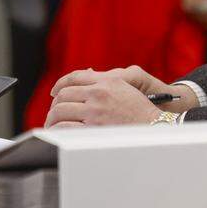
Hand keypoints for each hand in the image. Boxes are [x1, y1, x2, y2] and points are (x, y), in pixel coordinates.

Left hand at [45, 66, 197, 126]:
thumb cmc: (141, 110)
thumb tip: (87, 73)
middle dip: (55, 105)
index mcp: (108, 81)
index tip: (55, 92)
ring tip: (53, 125)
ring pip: (60, 110)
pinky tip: (58, 134)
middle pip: (64, 95)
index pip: (75, 77)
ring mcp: (95, 111)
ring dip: (53, 119)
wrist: (153, 126)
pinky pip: (64, 127)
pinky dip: (57, 131)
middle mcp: (99, 93)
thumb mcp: (126, 87)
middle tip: (54, 114)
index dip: (60, 84)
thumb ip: (105, 81)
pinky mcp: (92, 128)